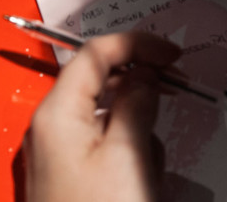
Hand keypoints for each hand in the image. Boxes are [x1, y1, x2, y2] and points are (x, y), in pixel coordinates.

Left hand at [24, 32, 180, 201]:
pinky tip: (140, 180)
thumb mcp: (126, 156)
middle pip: (100, 81)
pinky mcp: (71, 173)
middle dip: (140, 86)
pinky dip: (129, 152)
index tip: (169, 53)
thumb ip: (137, 106)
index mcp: (57, 113)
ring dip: (138, 130)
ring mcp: (59, 152)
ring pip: (108, 116)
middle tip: (174, 86)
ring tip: (148, 168)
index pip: (94, 53)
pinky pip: (105, 145)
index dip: (137, 45)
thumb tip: (143, 77)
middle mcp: (52, 128)